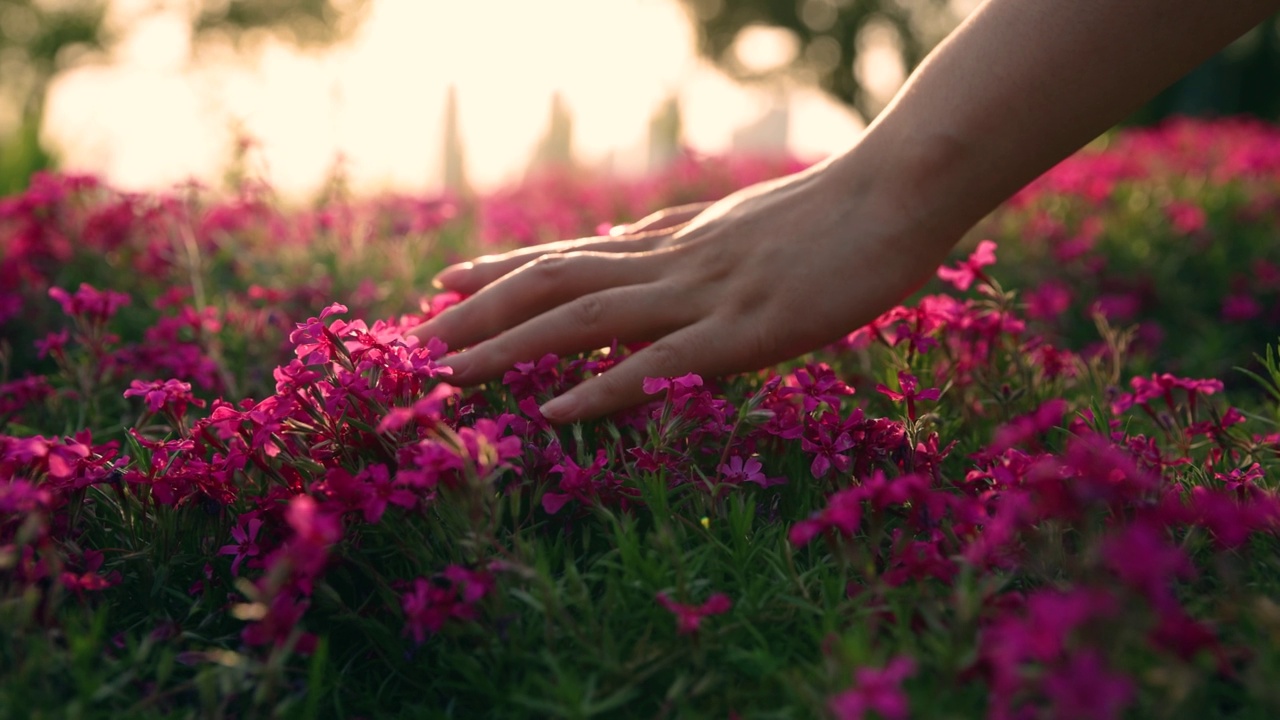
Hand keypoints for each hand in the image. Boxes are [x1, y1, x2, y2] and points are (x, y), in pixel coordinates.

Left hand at [408, 154, 957, 422]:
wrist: (898, 192)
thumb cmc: (835, 212)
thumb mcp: (741, 221)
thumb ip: (688, 241)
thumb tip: (637, 249)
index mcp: (673, 241)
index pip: (569, 255)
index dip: (500, 271)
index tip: (443, 283)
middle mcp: (671, 262)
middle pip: (554, 283)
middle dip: (482, 312)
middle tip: (420, 337)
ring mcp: (702, 295)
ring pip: (585, 321)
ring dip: (512, 347)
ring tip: (451, 372)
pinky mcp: (744, 332)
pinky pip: (659, 364)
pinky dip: (600, 390)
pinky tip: (553, 414)